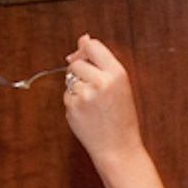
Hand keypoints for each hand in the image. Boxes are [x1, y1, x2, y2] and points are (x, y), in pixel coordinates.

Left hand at [64, 35, 143, 161]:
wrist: (118, 147)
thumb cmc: (121, 116)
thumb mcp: (119, 85)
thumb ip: (101, 62)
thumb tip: (82, 39)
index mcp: (117, 74)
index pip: (93, 47)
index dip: (85, 50)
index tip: (84, 57)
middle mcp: (101, 82)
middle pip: (76, 63)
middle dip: (79, 73)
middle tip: (93, 89)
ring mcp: (85, 95)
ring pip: (70, 80)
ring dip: (76, 88)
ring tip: (93, 105)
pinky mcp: (73, 108)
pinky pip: (67, 96)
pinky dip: (74, 103)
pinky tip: (87, 114)